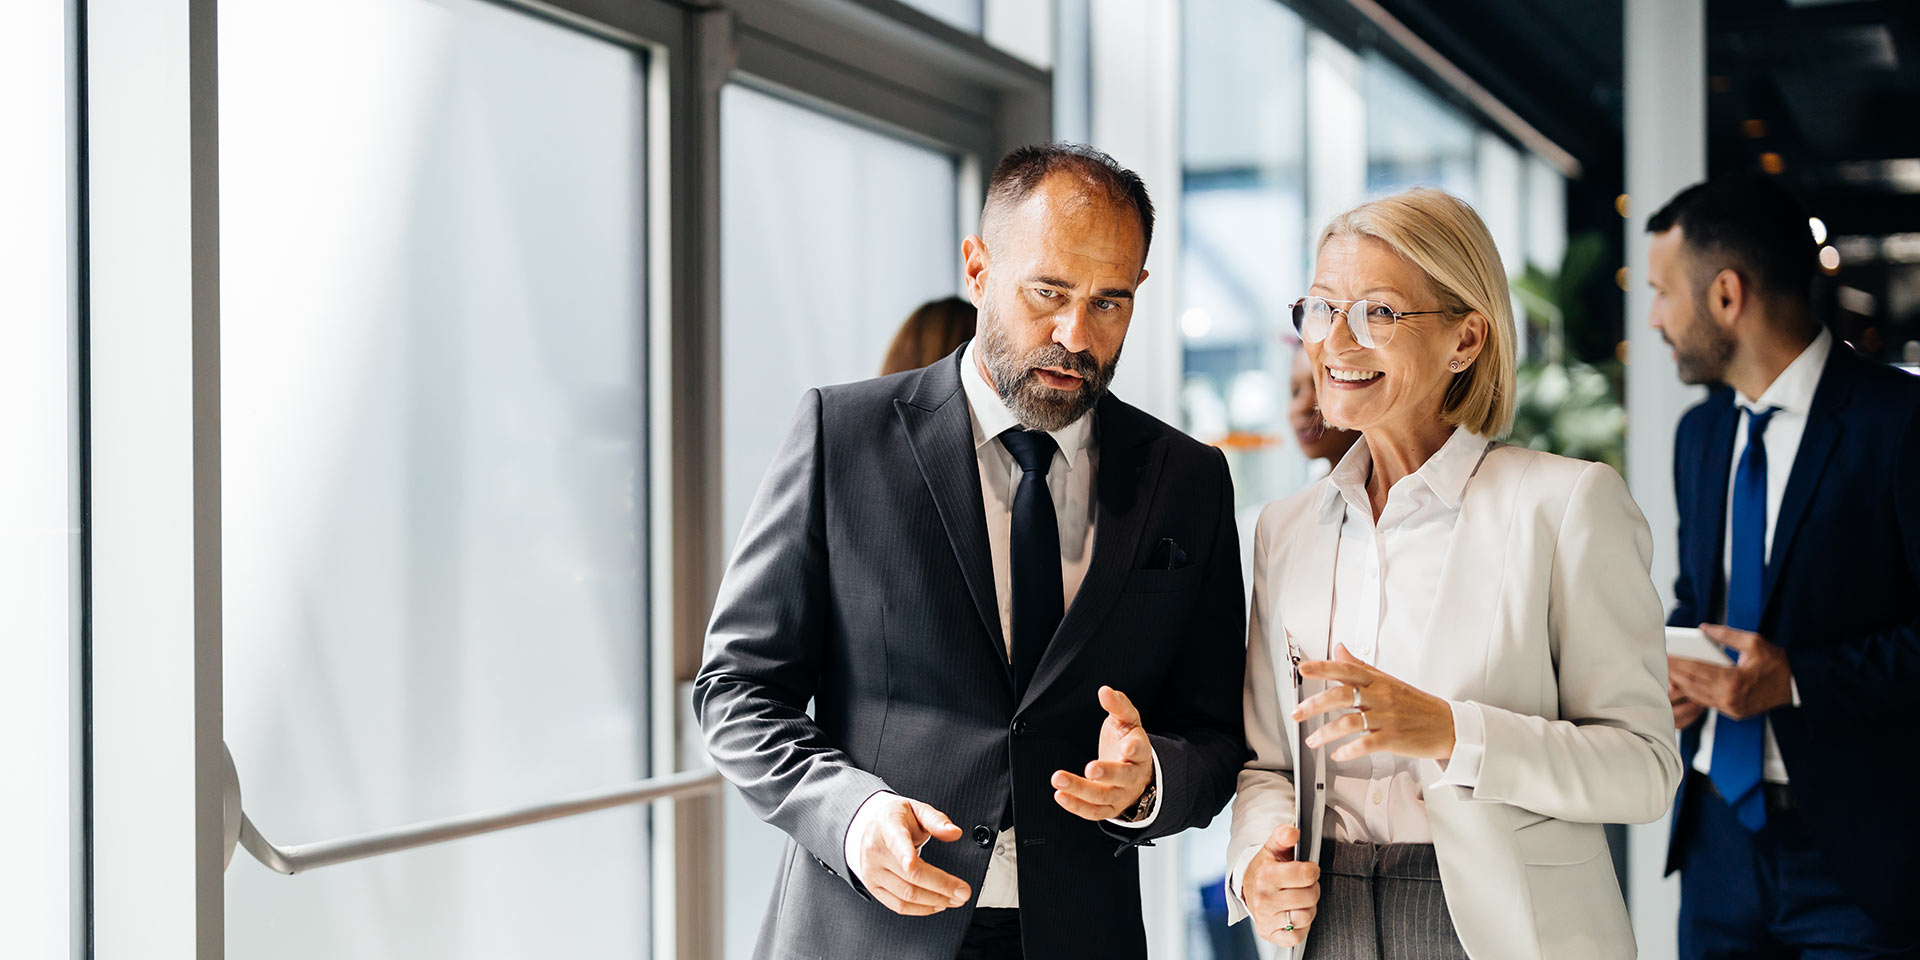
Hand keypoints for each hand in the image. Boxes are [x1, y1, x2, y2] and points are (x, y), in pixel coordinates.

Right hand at [846, 794, 971, 915]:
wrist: (874, 827)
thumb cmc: (896, 819)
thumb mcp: (917, 810)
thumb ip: (937, 821)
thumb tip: (954, 833)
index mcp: (887, 827)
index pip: (896, 842)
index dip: (904, 854)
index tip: (912, 863)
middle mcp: (876, 852)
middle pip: (911, 875)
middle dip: (941, 886)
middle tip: (963, 891)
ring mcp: (873, 872)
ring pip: (906, 895)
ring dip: (935, 900)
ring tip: (955, 899)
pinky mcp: (874, 887)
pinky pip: (898, 906)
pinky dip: (921, 909)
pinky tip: (937, 904)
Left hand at [1051, 686, 1153, 819]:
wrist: (1136, 773)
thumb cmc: (1128, 742)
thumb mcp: (1127, 721)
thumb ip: (1118, 705)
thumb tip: (1105, 691)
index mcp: (1140, 752)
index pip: (1141, 749)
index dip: (1134, 747)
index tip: (1126, 744)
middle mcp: (1133, 776)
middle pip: (1123, 776)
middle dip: (1107, 773)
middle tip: (1090, 768)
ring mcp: (1122, 795)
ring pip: (1103, 796)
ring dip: (1080, 789)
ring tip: (1058, 778)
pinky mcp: (1110, 809)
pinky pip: (1093, 812)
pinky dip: (1076, 806)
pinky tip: (1059, 795)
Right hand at [1242, 823, 1320, 945]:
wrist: (1247, 887)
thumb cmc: (1266, 867)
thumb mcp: (1273, 847)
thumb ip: (1284, 835)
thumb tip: (1293, 832)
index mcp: (1266, 875)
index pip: (1306, 874)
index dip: (1312, 871)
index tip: (1308, 870)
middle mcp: (1264, 898)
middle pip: (1310, 896)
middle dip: (1312, 889)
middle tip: (1304, 886)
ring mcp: (1266, 918)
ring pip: (1305, 917)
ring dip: (1308, 908)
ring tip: (1299, 900)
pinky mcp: (1269, 934)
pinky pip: (1296, 936)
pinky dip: (1301, 927)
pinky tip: (1294, 915)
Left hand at [1294, 644, 1454, 761]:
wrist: (1447, 725)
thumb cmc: (1416, 704)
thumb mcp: (1387, 680)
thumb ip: (1360, 666)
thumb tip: (1339, 649)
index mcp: (1378, 681)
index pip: (1347, 669)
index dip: (1323, 667)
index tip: (1303, 669)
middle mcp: (1381, 697)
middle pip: (1342, 695)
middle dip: (1314, 705)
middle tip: (1296, 713)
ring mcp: (1387, 718)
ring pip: (1349, 722)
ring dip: (1326, 733)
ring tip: (1312, 741)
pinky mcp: (1393, 738)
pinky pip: (1366, 744)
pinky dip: (1349, 750)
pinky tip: (1338, 755)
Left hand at [1666, 624, 1792, 720]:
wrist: (1795, 687)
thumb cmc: (1776, 663)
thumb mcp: (1754, 642)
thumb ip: (1727, 635)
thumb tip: (1704, 628)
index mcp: (1735, 680)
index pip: (1698, 669)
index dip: (1678, 662)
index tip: (1663, 654)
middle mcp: (1730, 698)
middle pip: (1693, 683)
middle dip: (1674, 672)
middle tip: (1657, 661)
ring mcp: (1731, 708)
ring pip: (1697, 695)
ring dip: (1680, 684)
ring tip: (1665, 671)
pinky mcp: (1733, 712)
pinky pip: (1706, 702)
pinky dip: (1693, 692)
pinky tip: (1682, 683)